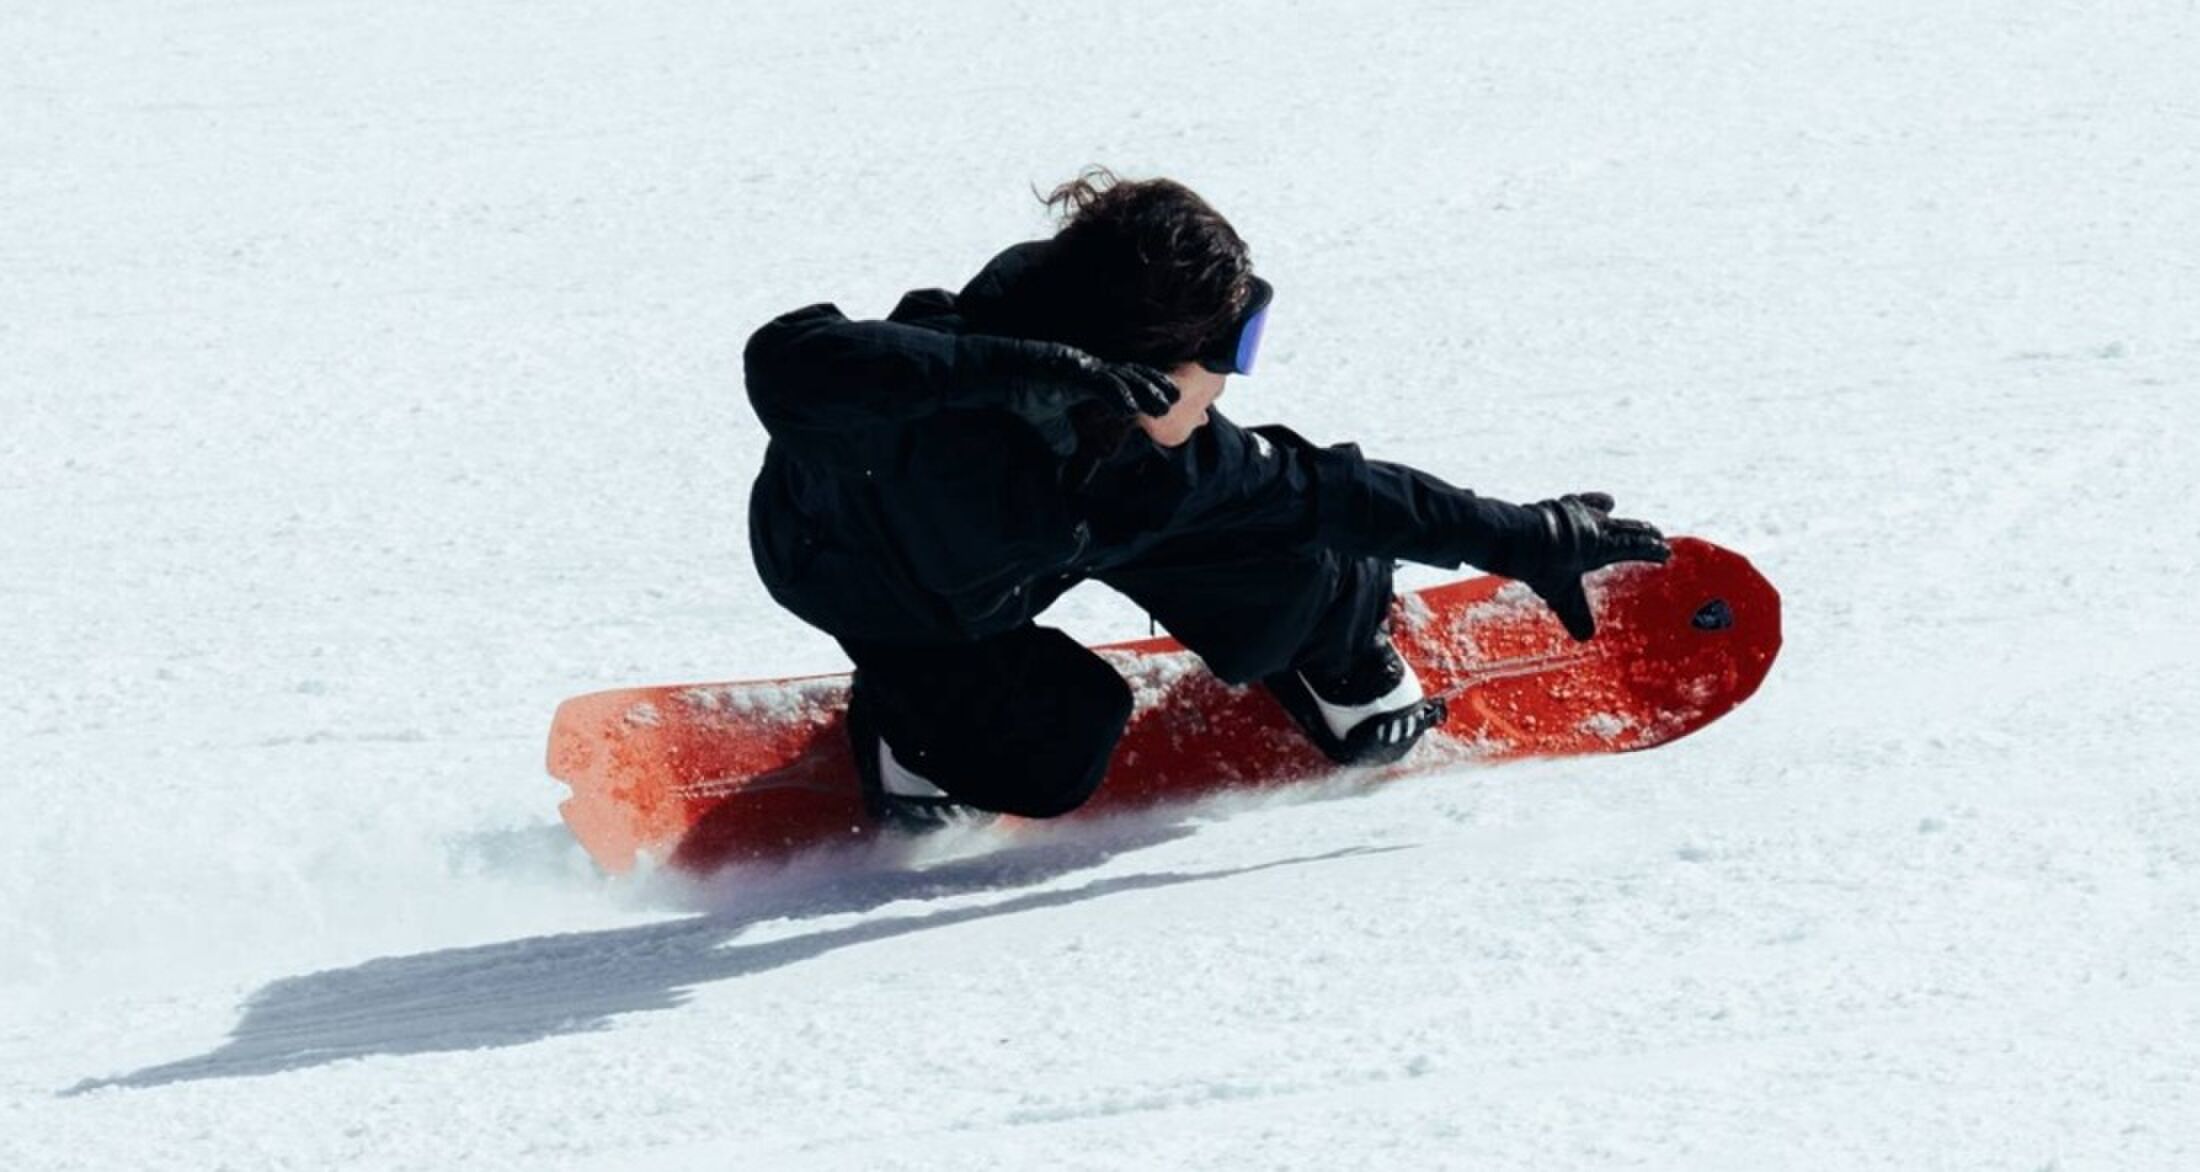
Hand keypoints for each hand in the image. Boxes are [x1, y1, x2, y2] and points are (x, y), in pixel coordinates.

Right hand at [971, 339, 1180, 455]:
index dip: (1147, 390)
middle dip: (1156, 386)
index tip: (1170, 403)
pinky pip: (1096, 380)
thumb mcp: (1045, 422)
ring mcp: (1077, 363)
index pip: (1125, 382)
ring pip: (1119, 375)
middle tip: (1179, 400)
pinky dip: (1115, 393)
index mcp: (1086, 376)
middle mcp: (1086, 366)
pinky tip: (1131, 407)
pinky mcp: (1064, 365)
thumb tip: (1073, 455)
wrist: (987, 374)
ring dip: (1144, 389)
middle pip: (1130, 374)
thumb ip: (1062, 436)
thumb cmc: (1015, 391)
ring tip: (1166, 403)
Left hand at [1513, 493, 1671, 640]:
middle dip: (1645, 534)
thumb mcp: (1561, 594)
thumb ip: (1575, 613)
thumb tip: (1586, 637)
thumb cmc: (1542, 565)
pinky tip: (1606, 501)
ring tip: (1638, 524)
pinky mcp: (1562, 506)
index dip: (1651, 551)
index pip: (1635, 548)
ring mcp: (1579, 513)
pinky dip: (1598, 504)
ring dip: (1626, 522)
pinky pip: (1587, 503)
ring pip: (1610, 516)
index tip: (1666, 553)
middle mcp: (1596, 526)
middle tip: (1658, 537)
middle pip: (1628, 528)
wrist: (1516, 536)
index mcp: (1603, 546)